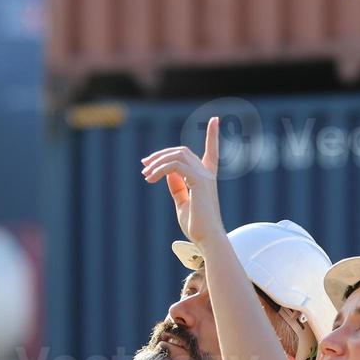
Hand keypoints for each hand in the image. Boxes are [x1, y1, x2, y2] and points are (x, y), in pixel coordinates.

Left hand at [141, 117, 225, 245]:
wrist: (207, 239)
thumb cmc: (197, 226)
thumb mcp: (183, 202)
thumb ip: (177, 186)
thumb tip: (168, 173)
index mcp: (206, 178)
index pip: (212, 151)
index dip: (213, 135)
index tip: (216, 120)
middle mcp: (207, 173)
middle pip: (182, 151)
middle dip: (161, 155)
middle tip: (144, 166)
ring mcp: (204, 176)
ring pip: (177, 155)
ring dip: (157, 162)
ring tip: (145, 175)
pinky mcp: (198, 181)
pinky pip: (175, 166)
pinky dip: (160, 170)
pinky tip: (151, 179)